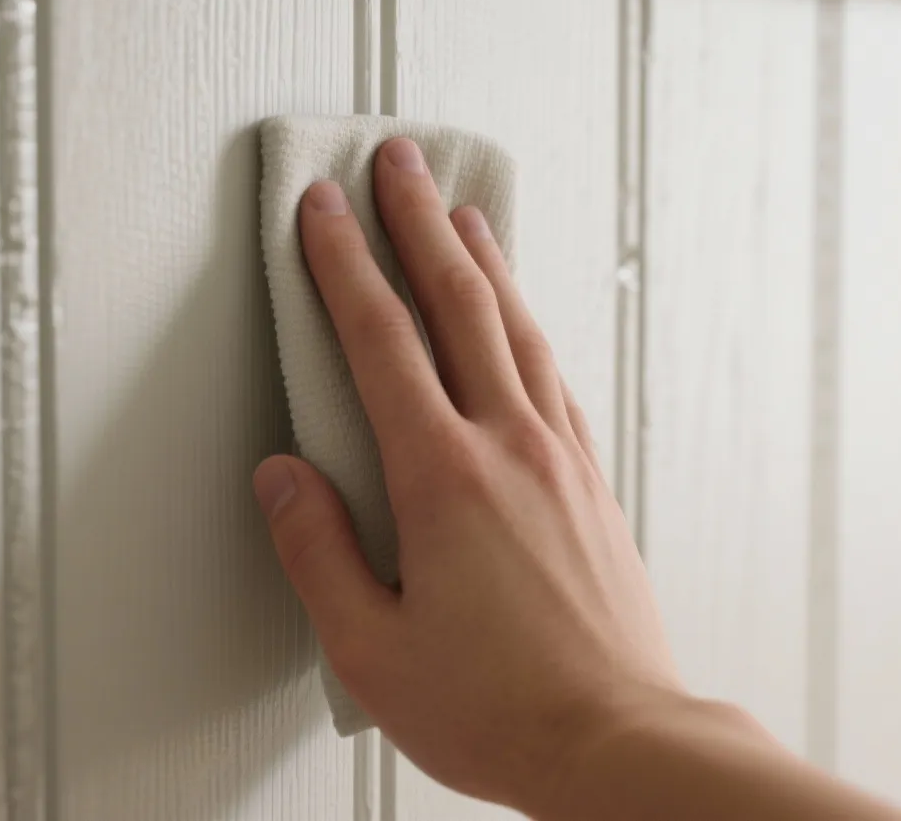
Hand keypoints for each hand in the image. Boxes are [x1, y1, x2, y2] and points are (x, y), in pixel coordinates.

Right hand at [251, 137, 682, 811]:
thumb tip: (282, 477)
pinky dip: (527, 325)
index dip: (343, 263)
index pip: (380, 338)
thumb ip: (317, 550)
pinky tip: (520, 318)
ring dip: (483, 260)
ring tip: (460, 211)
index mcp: (444, 477)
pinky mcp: (593, 482)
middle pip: (459, 303)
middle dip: (417, 223)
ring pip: (518, 328)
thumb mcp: (370, 647)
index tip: (320, 207)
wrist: (618, 739)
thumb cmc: (499, 707)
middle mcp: (510, 447)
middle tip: (396, 162)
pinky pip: (554, 374)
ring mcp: (561, 458)